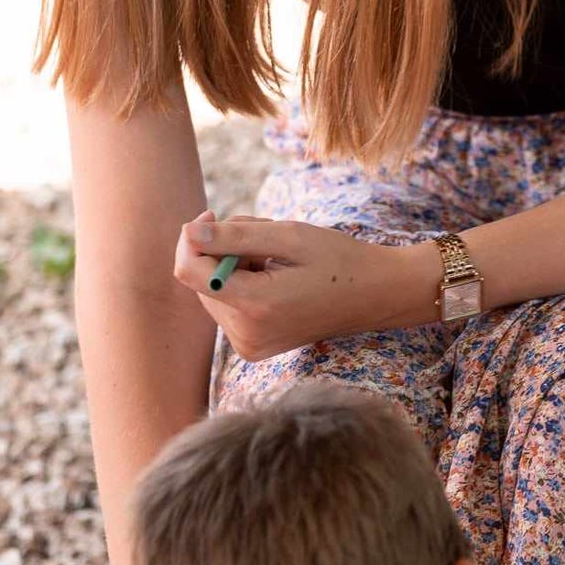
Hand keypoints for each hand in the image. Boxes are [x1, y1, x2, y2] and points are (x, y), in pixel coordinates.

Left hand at [173, 210, 425, 360]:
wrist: (375, 295)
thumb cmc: (336, 259)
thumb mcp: (288, 235)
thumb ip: (234, 235)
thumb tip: (189, 232)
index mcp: (255, 307)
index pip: (189, 271)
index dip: (193, 239)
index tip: (212, 217)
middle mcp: (246, 336)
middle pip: (200, 280)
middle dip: (221, 250)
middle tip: (262, 236)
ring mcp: (249, 346)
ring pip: (213, 290)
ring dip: (233, 264)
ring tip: (273, 256)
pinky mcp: (253, 347)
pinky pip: (227, 305)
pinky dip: (241, 282)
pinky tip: (272, 274)